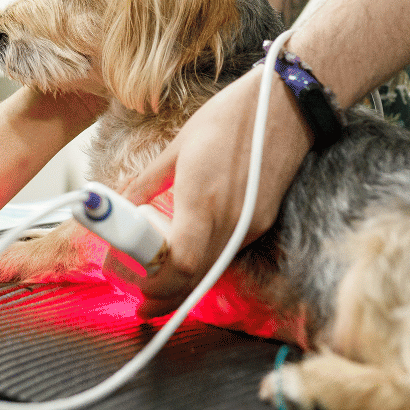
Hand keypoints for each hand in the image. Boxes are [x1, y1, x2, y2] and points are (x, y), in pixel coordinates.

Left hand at [118, 67, 311, 317]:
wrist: (287, 106)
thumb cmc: (232, 116)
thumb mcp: (179, 145)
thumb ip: (148, 181)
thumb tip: (122, 202)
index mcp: (203, 199)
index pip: (182, 264)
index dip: (158, 285)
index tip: (136, 288)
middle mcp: (231, 219)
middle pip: (197, 279)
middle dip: (166, 296)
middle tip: (141, 303)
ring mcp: (251, 224)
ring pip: (214, 270)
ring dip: (186, 284)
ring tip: (158, 284)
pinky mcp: (262, 221)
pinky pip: (228, 253)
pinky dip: (206, 264)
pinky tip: (189, 257)